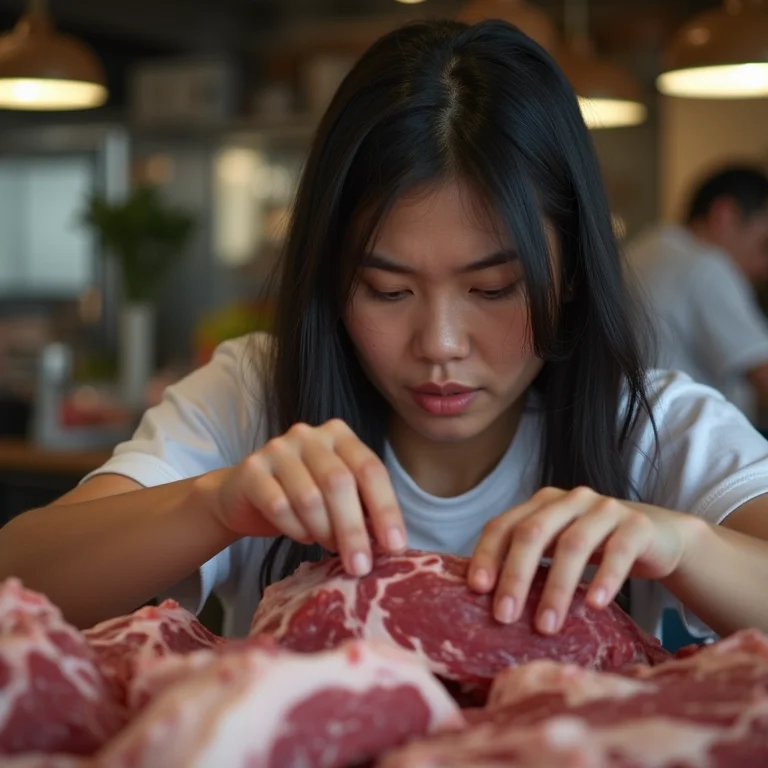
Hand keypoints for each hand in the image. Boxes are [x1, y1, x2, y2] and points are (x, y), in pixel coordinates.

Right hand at [207, 419, 406, 575]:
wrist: (244, 495)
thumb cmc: (301, 496)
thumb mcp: (337, 496)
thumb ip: (362, 506)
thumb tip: (391, 543)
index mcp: (339, 435)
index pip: (370, 469)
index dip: (386, 508)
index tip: (395, 546)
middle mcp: (309, 435)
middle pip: (339, 483)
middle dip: (353, 529)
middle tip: (361, 566)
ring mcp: (278, 449)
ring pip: (309, 497)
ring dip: (323, 531)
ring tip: (329, 546)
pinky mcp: (252, 470)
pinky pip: (279, 506)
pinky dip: (295, 530)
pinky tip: (302, 536)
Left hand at [468, 486, 689, 634]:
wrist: (658, 538)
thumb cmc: (596, 548)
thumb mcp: (557, 548)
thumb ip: (528, 560)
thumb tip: (484, 600)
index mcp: (541, 504)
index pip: (504, 525)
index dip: (488, 554)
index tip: (476, 589)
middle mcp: (569, 500)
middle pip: (533, 533)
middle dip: (515, 575)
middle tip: (504, 616)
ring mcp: (604, 509)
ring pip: (573, 544)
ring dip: (556, 588)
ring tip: (546, 627)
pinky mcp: (637, 526)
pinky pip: (619, 551)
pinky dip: (604, 579)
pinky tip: (593, 606)